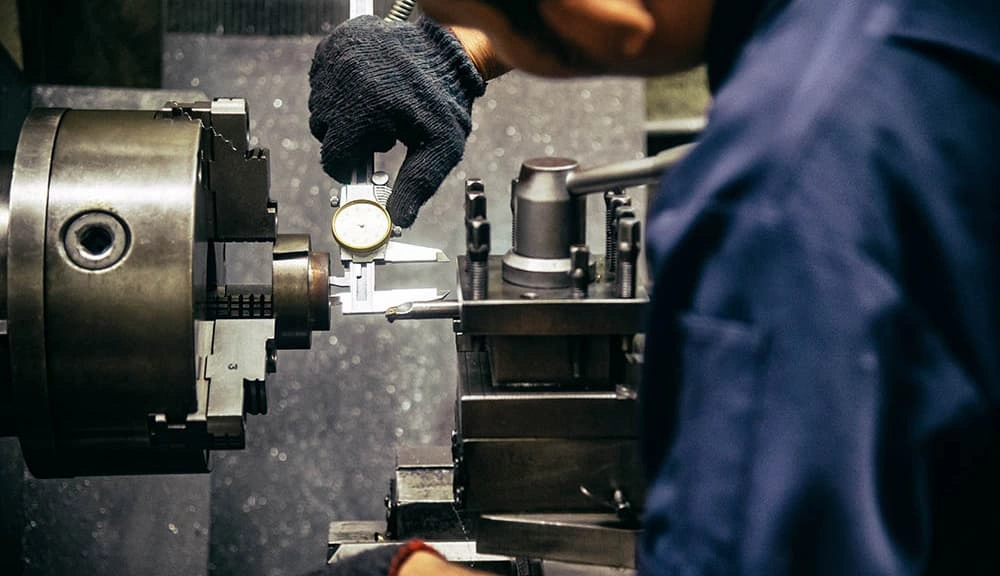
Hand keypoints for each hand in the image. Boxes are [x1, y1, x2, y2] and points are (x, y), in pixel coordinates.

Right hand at [309, 16, 485, 227]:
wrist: (446, 54)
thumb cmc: (445, 101)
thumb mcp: (441, 149)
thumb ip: (416, 186)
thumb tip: (397, 221)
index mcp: (366, 109)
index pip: (333, 157)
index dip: (351, 166)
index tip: (368, 162)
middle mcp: (344, 80)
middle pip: (323, 133)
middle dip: (349, 139)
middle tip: (383, 131)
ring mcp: (336, 57)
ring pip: (320, 107)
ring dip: (343, 115)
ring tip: (378, 108)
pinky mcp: (333, 44)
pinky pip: (321, 79)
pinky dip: (338, 89)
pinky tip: (368, 87)